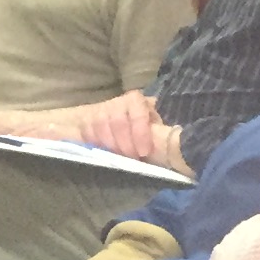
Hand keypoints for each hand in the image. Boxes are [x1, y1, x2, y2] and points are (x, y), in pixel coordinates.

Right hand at [62, 89, 179, 168]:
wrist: (122, 129)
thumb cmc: (145, 134)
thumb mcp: (156, 131)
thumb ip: (161, 134)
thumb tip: (173, 143)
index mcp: (138, 102)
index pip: (137, 109)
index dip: (140, 130)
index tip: (144, 151)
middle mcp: (119, 102)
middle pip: (117, 119)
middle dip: (124, 142)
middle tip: (130, 158)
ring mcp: (101, 110)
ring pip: (99, 123)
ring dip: (109, 144)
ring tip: (118, 158)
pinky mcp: (86, 119)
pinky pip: (86, 130)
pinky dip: (94, 143)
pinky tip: (103, 153)